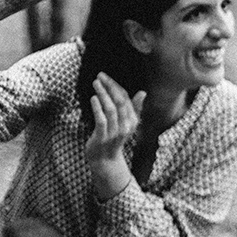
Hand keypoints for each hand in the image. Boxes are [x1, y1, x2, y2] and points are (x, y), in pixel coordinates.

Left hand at [84, 73, 145, 198]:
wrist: (105, 160)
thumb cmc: (114, 138)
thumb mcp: (126, 123)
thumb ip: (134, 108)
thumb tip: (143, 92)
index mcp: (132, 121)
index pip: (126, 99)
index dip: (116, 86)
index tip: (106, 77)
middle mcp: (126, 126)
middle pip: (120, 102)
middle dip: (110, 87)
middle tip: (100, 76)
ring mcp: (115, 132)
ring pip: (111, 109)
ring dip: (103, 94)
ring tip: (95, 84)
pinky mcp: (103, 137)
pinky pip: (101, 120)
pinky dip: (97, 108)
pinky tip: (93, 98)